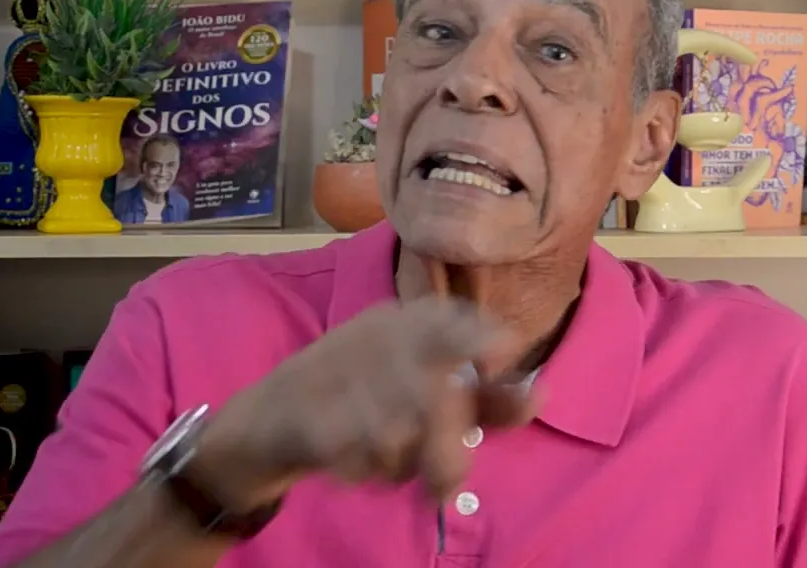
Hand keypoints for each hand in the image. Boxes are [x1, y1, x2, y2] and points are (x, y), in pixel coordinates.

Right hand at [195, 296, 536, 509]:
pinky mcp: (303, 415)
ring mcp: (333, 372)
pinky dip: (358, 471)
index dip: (480, 337)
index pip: (449, 317)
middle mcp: (370, 338)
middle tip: (444, 488)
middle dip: (444, 454)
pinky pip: (352, 455)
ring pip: (395, 433)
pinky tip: (349, 465)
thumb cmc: (360, 402)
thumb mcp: (426, 392)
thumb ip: (485, 400)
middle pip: (430, 396)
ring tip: (387, 468)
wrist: (264, 422)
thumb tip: (542, 392)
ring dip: (398, 466)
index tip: (499, 360)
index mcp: (402, 324)